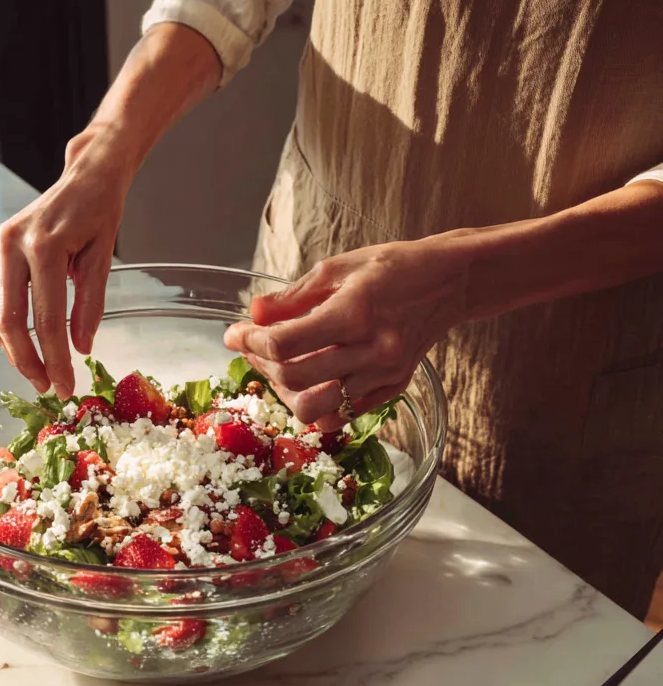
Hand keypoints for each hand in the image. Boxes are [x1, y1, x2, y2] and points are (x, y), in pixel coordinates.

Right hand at [0, 128, 132, 397]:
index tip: (65, 386)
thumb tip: (80, 349)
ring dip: (11, 347)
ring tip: (35, 367)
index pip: (47, 320)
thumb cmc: (97, 216)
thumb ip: (89, 306)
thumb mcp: (102, 260)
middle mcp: (11, 245)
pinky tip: (16, 339)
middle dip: (27, 361)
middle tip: (46, 386)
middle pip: (10, 322)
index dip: (55, 360)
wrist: (83, 180)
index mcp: (44, 247)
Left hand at [224, 236, 469, 428]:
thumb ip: (292, 297)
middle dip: (261, 364)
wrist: (450, 283)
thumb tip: (254, 314)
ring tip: (279, 368)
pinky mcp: (391, 390)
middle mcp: (371, 351)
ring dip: (285, 393)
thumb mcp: (338, 268)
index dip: (250, 341)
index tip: (235, 333)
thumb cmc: (393, 268)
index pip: (285, 343)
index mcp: (355, 313)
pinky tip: (307, 382)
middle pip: (294, 380)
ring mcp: (383, 376)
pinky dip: (315, 407)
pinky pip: (341, 417)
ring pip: (314, 409)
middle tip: (252, 347)